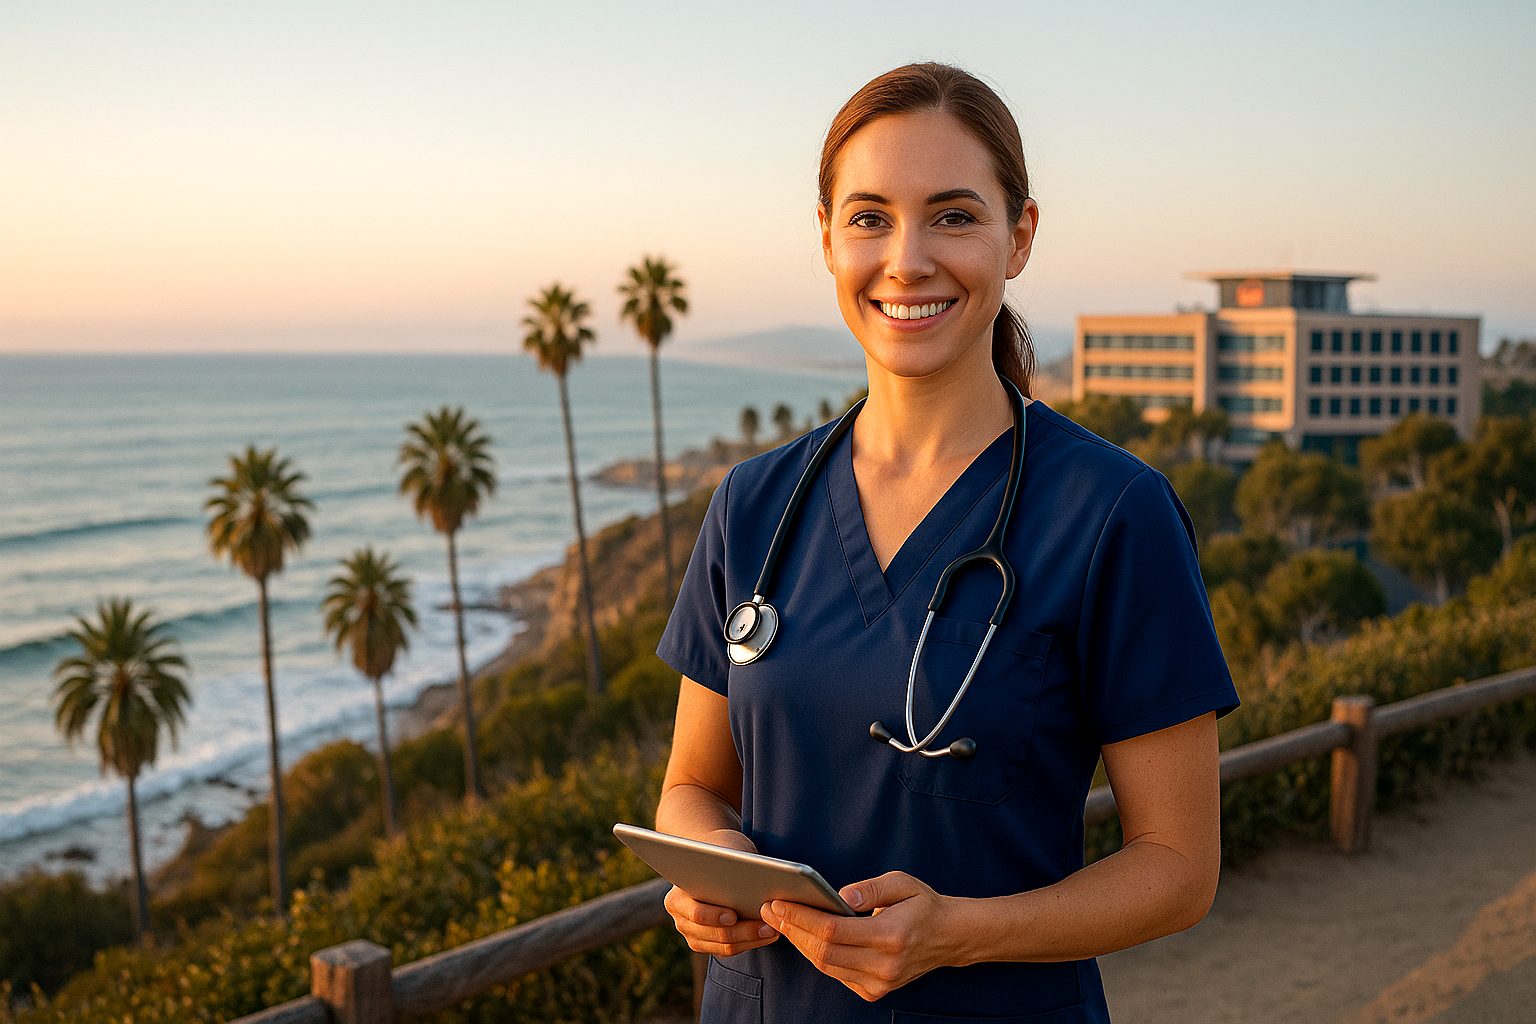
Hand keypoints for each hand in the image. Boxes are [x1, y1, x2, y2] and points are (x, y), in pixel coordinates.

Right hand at [662, 829, 781, 956]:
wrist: (716, 861)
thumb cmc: (720, 851)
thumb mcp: (723, 851)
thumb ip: (729, 863)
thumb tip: (748, 876)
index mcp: (676, 899)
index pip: (695, 913)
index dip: (714, 916)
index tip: (734, 915)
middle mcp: (681, 921)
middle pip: (714, 933)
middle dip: (743, 930)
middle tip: (767, 925)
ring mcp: (695, 936)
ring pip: (725, 946)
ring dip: (751, 939)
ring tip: (773, 929)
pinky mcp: (711, 945)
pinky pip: (732, 949)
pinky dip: (751, 942)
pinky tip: (768, 934)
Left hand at [759, 871, 962, 1001]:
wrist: (949, 937)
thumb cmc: (922, 905)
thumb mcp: (902, 883)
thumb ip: (871, 888)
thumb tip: (839, 895)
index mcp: (892, 936)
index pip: (834, 931)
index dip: (801, 917)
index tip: (778, 902)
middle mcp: (884, 966)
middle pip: (824, 951)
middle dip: (792, 929)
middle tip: (769, 908)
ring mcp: (879, 983)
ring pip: (826, 965)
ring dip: (799, 943)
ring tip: (780, 920)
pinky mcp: (874, 991)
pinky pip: (836, 973)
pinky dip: (816, 954)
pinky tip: (802, 936)